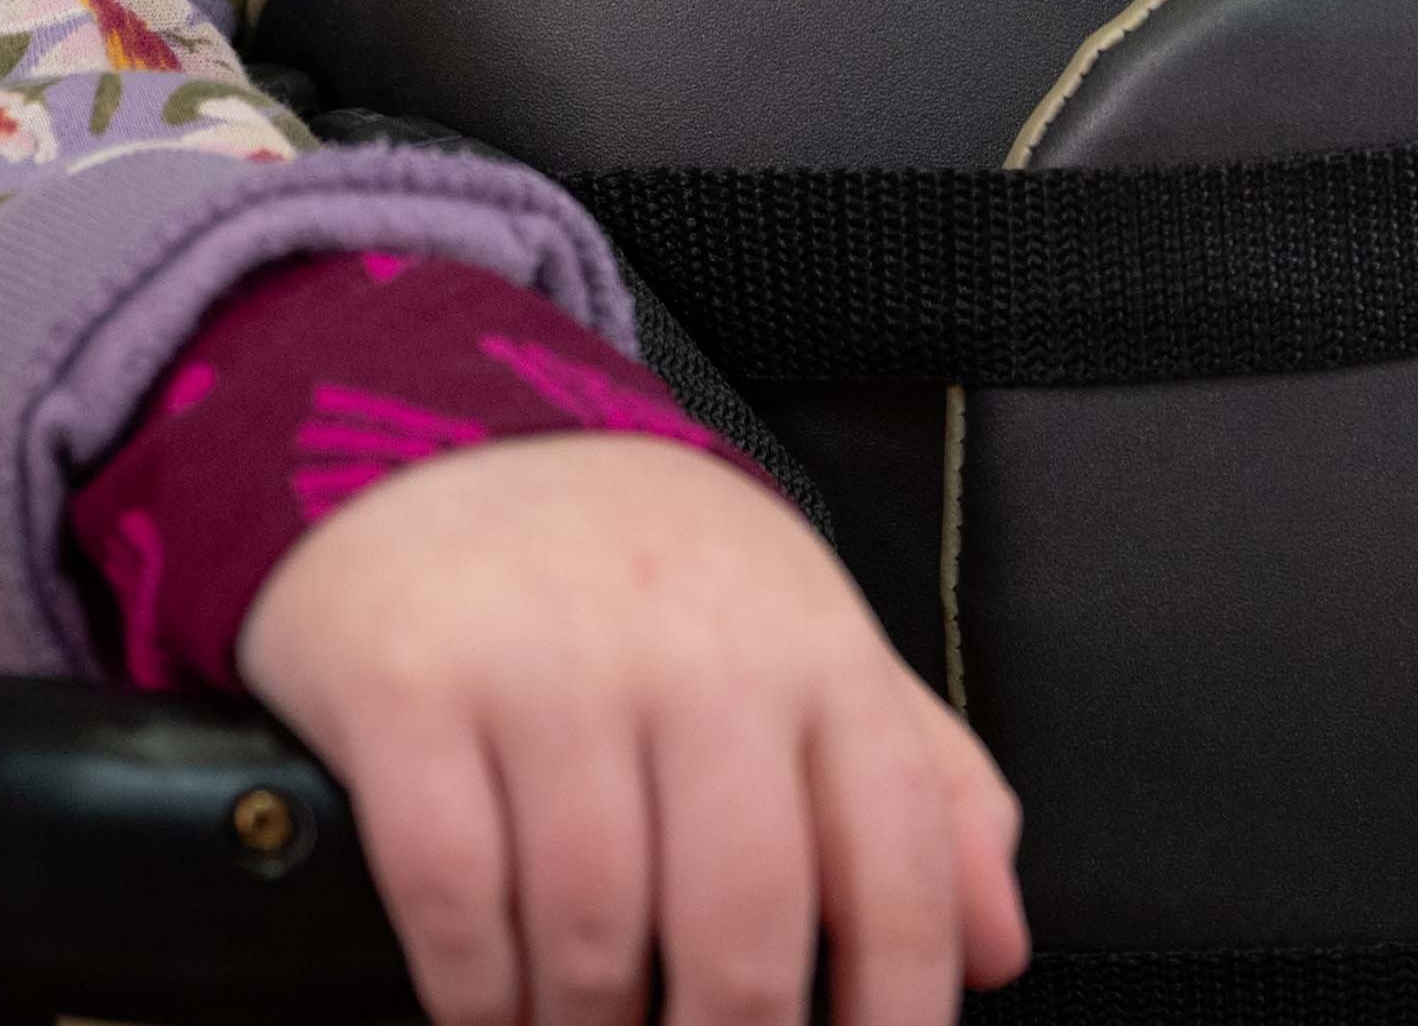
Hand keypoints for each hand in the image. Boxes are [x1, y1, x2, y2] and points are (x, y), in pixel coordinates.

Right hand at [237, 432, 1026, 1025]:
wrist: (453, 447)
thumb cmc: (657, 584)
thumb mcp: (810, 645)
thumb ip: (924, 789)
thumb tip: (1002, 946)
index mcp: (815, 647)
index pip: (895, 860)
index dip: (899, 1010)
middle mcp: (697, 649)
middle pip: (741, 929)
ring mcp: (552, 664)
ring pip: (591, 937)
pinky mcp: (415, 685)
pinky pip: (455, 899)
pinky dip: (474, 993)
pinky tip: (490, 1005)